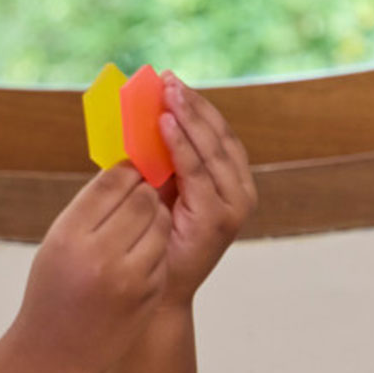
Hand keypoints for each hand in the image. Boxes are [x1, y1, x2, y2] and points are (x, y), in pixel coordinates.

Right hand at [13, 164, 171, 372]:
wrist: (55, 352)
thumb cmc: (52, 291)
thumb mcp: (56, 245)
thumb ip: (89, 210)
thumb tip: (127, 172)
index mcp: (70, 237)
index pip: (112, 183)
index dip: (126, 170)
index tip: (129, 169)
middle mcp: (100, 255)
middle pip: (142, 199)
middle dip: (144, 191)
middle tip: (139, 192)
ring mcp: (129, 278)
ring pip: (161, 223)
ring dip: (155, 217)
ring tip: (137, 225)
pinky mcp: (149, 294)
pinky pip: (163, 252)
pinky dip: (155, 247)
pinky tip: (137, 256)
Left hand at [157, 74, 256, 304]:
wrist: (156, 292)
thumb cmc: (152, 243)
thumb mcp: (156, 194)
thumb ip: (157, 164)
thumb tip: (135, 122)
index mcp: (227, 181)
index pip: (215, 133)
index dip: (195, 105)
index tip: (169, 80)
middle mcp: (238, 189)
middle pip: (218, 135)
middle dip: (192, 104)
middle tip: (167, 79)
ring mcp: (233, 204)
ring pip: (212, 149)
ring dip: (189, 118)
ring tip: (168, 94)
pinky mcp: (219, 218)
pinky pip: (198, 173)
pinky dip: (182, 146)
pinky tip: (165, 125)